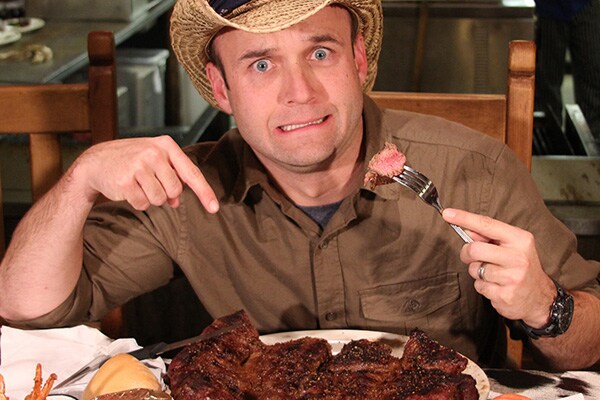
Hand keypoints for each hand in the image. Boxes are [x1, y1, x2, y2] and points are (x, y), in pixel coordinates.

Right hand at [72, 136, 218, 212]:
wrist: (96, 161)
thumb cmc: (131, 161)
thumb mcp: (154, 162)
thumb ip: (171, 178)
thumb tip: (177, 202)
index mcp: (166, 145)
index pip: (191, 173)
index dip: (204, 192)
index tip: (214, 208)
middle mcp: (154, 153)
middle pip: (175, 190)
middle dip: (165, 194)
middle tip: (149, 183)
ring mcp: (138, 165)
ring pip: (160, 199)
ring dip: (150, 199)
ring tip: (138, 184)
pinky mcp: (125, 180)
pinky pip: (143, 204)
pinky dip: (137, 202)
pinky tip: (127, 189)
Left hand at [442, 208, 554, 327]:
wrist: (540, 297)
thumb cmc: (521, 266)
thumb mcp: (512, 246)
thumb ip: (489, 236)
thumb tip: (466, 228)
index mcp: (520, 239)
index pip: (487, 225)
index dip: (465, 218)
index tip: (447, 213)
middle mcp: (518, 257)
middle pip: (474, 249)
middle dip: (467, 254)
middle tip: (473, 257)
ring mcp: (512, 277)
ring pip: (474, 270)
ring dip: (477, 272)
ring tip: (493, 274)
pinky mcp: (505, 295)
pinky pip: (479, 287)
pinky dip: (483, 286)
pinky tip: (497, 286)